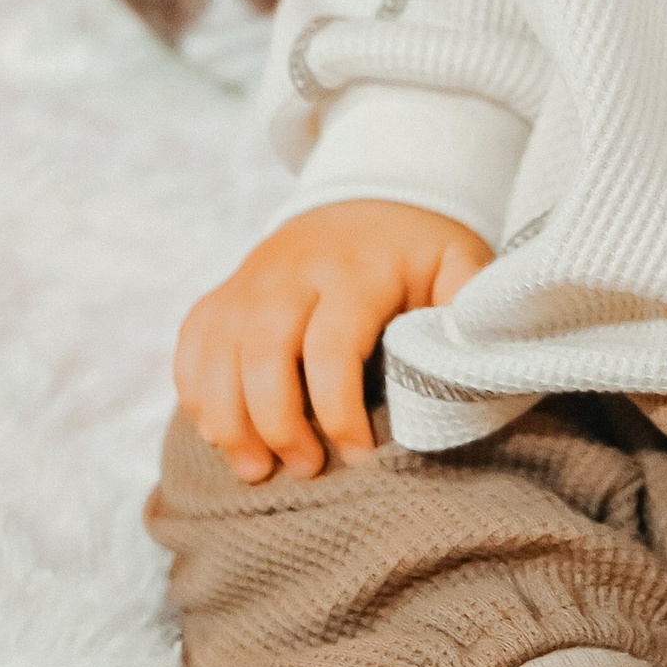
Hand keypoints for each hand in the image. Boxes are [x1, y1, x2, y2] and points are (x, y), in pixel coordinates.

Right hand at [173, 199, 492, 481]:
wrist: (371, 196)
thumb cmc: (420, 250)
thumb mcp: (460, 262)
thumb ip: (469, 304)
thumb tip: (473, 352)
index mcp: (355, 270)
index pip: (331, 347)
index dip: (337, 411)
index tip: (357, 455)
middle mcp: (292, 271)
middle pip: (262, 354)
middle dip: (277, 424)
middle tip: (305, 469)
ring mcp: (251, 278)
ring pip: (217, 353)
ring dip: (228, 421)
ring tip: (256, 470)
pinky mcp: (225, 290)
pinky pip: (193, 341)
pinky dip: (195, 392)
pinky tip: (219, 432)